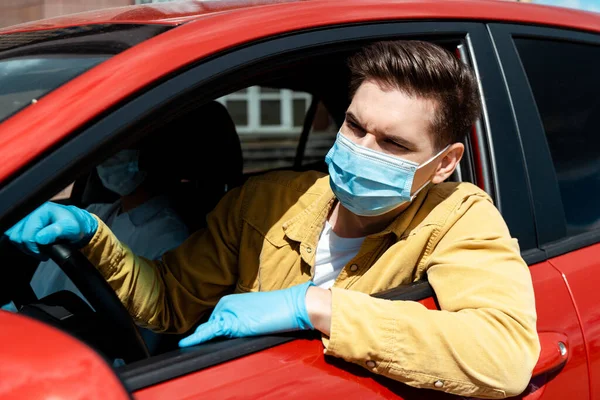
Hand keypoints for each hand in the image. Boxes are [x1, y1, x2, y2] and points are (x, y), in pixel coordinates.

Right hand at [5, 201, 97, 259]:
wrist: (74, 224)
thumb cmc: (73, 225)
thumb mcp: (71, 228)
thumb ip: (57, 231)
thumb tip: (40, 238)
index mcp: (42, 210)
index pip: (28, 234)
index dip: (35, 247)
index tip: (45, 253)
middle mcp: (31, 211)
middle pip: (18, 236)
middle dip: (30, 247)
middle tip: (43, 251)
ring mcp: (25, 217)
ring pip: (14, 237)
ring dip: (26, 246)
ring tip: (40, 247)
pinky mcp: (22, 223)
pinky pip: (14, 236)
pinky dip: (23, 243)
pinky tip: (35, 244)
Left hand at [179, 281, 314, 346]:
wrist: (292, 306)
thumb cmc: (279, 310)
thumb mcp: (256, 314)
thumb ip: (243, 320)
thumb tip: (237, 330)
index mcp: (232, 300)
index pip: (215, 319)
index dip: (208, 330)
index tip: (197, 339)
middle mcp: (227, 304)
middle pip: (210, 325)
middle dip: (204, 335)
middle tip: (197, 344)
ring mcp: (229, 312)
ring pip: (208, 329)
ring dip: (198, 338)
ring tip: (188, 345)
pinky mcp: (233, 323)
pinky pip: (210, 332)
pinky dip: (196, 338)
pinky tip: (185, 343)